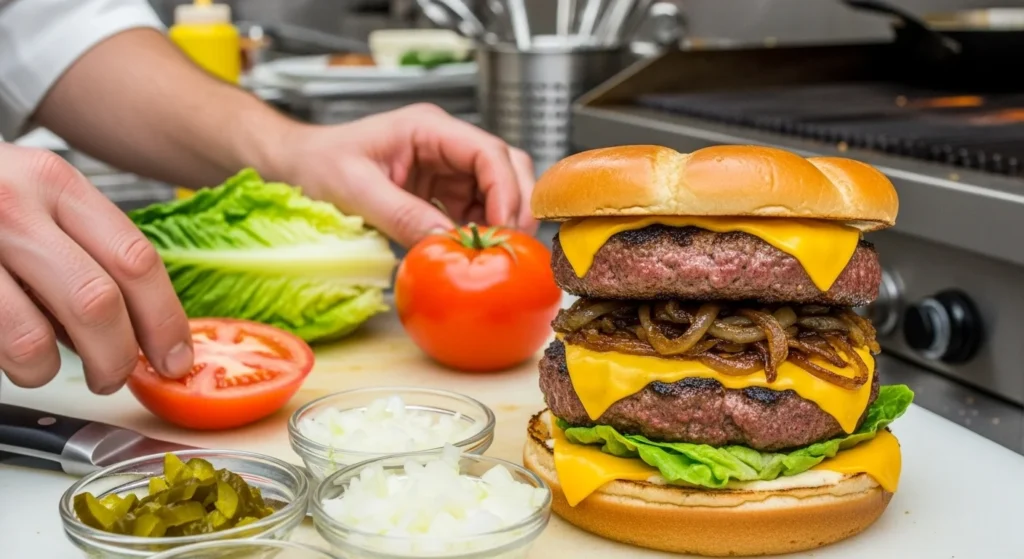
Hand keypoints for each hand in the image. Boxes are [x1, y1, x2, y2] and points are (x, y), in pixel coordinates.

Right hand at [0, 144, 192, 393]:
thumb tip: (144, 327)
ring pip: (33, 339)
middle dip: (118, 357)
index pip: (136, 260)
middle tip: (118, 376)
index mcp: (55, 183)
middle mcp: (12, 206)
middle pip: (97, 303)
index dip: (165, 321)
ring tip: (48, 370)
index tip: (176, 358)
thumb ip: (88, 247)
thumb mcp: (38, 195)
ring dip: (52, 373)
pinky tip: (7, 353)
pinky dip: (9, 364)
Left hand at [280, 104, 537, 246]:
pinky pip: (476, 208)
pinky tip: (471, 250)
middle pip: (506, 166)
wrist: (296, 167)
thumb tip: (446, 239)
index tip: (504, 226)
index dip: (505, 189)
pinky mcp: (440, 191)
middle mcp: (445, 144)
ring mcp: (446, 167)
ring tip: (492, 252)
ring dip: (501, 220)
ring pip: (497, 189)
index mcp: (428, 128)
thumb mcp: (355, 190)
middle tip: (512, 244)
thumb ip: (401, 214)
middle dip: (516, 204)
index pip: (488, 152)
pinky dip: (481, 230)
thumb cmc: (317, 164)